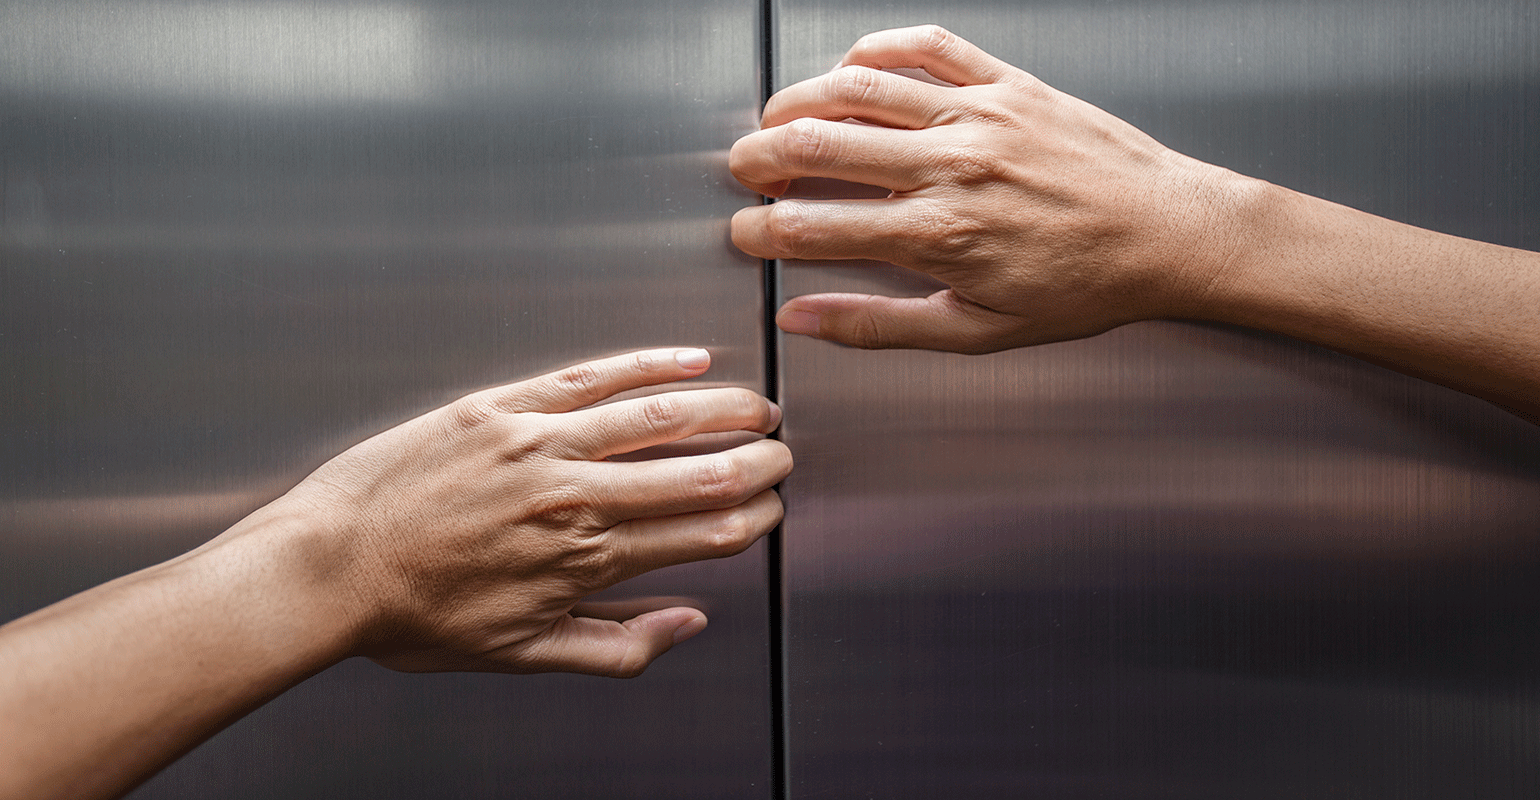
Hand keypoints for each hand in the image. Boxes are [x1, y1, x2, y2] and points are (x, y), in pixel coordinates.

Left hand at [273, 348, 789, 676]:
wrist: (329, 568)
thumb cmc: (415, 616)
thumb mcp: (524, 655)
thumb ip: (619, 644)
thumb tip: (689, 624)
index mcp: (587, 561)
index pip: (704, 532)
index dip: (753, 518)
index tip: (771, 510)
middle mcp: (576, 498)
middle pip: (701, 470)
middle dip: (758, 462)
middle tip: (780, 456)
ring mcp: (541, 445)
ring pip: (661, 415)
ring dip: (725, 408)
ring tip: (758, 406)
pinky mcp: (505, 406)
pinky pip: (594, 376)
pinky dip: (649, 364)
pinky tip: (686, 359)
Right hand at [730, 25, 1260, 352]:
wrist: (1170, 235)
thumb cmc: (1085, 286)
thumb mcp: (979, 332)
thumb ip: (881, 325)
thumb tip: (805, 320)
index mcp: (939, 235)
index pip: (814, 228)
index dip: (762, 233)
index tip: (746, 236)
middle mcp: (952, 166)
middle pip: (819, 147)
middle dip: (760, 159)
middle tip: (744, 172)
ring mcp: (979, 115)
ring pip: (860, 89)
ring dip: (800, 101)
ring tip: (776, 120)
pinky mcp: (1009, 83)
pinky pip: (928, 47)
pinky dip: (877, 48)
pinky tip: (852, 67)